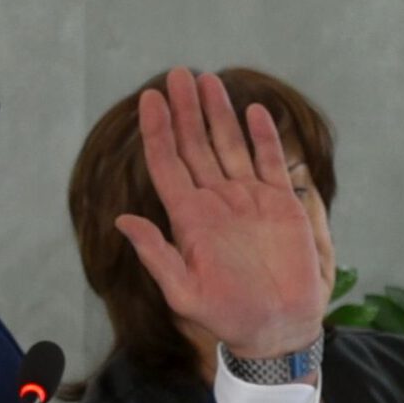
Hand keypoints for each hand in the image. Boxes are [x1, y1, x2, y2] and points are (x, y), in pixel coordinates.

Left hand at [115, 69, 327, 359]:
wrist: (277, 329)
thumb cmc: (228, 316)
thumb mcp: (184, 293)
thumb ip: (157, 255)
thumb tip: (123, 220)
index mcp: (190, 218)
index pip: (167, 165)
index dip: (158, 131)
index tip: (150, 99)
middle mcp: (216, 202)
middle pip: (196, 146)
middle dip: (186, 109)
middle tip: (178, 73)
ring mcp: (248, 200)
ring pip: (229, 145)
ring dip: (218, 113)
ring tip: (207, 80)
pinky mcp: (280, 205)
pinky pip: (270, 162)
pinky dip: (263, 136)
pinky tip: (253, 111)